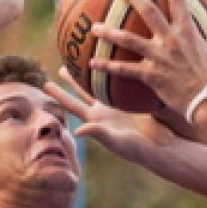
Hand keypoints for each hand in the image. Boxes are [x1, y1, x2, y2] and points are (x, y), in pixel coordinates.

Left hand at [44, 71, 165, 165]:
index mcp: (97, 121)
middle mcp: (105, 112)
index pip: (72, 105)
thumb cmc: (139, 149)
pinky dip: (115, 72)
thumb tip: (78, 130)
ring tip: (83, 58)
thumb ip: (98, 134)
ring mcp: (119, 106)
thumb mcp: (116, 142)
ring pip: (101, 85)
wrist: (162, 147)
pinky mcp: (133, 101)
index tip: (44, 84)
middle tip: (61, 65)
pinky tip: (114, 59)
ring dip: (92, 73)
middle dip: (71, 80)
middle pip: (83, 92)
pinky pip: (121, 83)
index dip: (58, 95)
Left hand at [88, 0, 206, 115]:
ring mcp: (158, 57)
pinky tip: (91, 64)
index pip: (178, 1)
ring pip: (129, 40)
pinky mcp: (150, 75)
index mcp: (188, 33)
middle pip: (148, 13)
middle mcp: (170, 41)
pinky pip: (124, 70)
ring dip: (110, 32)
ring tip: (95, 27)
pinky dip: (106, 67)